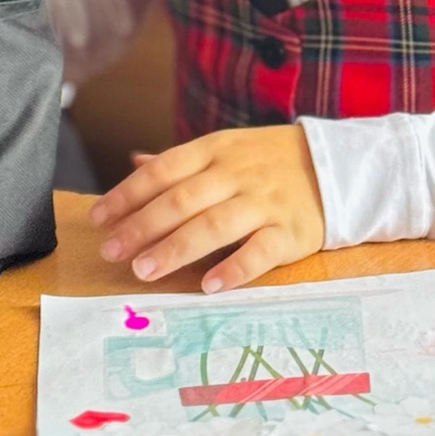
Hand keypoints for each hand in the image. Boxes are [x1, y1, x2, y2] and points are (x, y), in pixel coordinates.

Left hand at [88, 126, 325, 292]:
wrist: (337, 167)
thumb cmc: (269, 162)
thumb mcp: (226, 149)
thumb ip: (181, 162)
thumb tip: (134, 163)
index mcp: (216, 152)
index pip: (163, 171)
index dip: (127, 194)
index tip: (97, 218)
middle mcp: (236, 175)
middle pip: (182, 200)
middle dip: (142, 226)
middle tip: (111, 252)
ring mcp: (264, 203)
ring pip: (214, 225)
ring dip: (176, 248)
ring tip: (144, 270)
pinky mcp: (289, 232)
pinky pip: (259, 251)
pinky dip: (234, 269)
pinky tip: (208, 286)